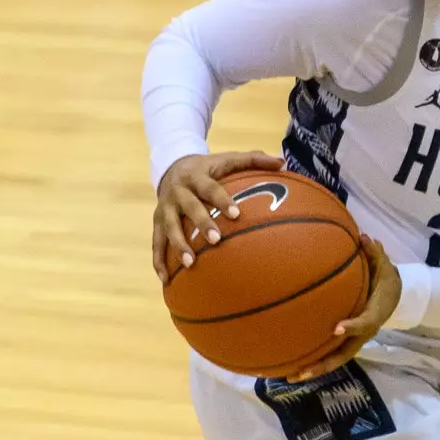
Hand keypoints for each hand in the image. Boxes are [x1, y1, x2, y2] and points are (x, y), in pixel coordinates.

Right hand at [152, 150, 284, 283]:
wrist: (171, 168)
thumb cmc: (209, 168)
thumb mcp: (228, 159)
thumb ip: (254, 159)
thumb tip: (282, 162)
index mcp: (197, 176)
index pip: (210, 188)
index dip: (222, 200)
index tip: (237, 214)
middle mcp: (178, 191)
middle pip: (189, 207)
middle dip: (202, 223)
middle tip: (216, 240)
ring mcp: (164, 208)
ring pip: (169, 227)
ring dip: (178, 246)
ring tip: (191, 264)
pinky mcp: (156, 222)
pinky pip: (156, 243)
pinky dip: (158, 262)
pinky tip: (167, 280)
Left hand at [289, 236, 400, 382]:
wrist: (396, 296)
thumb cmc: (386, 281)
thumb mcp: (385, 267)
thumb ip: (375, 254)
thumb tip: (364, 238)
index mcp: (374, 315)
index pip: (364, 323)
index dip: (352, 327)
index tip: (337, 328)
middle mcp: (363, 333)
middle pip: (344, 354)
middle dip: (322, 364)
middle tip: (301, 372)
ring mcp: (353, 340)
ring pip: (334, 359)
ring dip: (314, 369)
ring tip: (290, 376)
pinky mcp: (345, 341)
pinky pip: (330, 353)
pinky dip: (314, 361)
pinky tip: (292, 365)